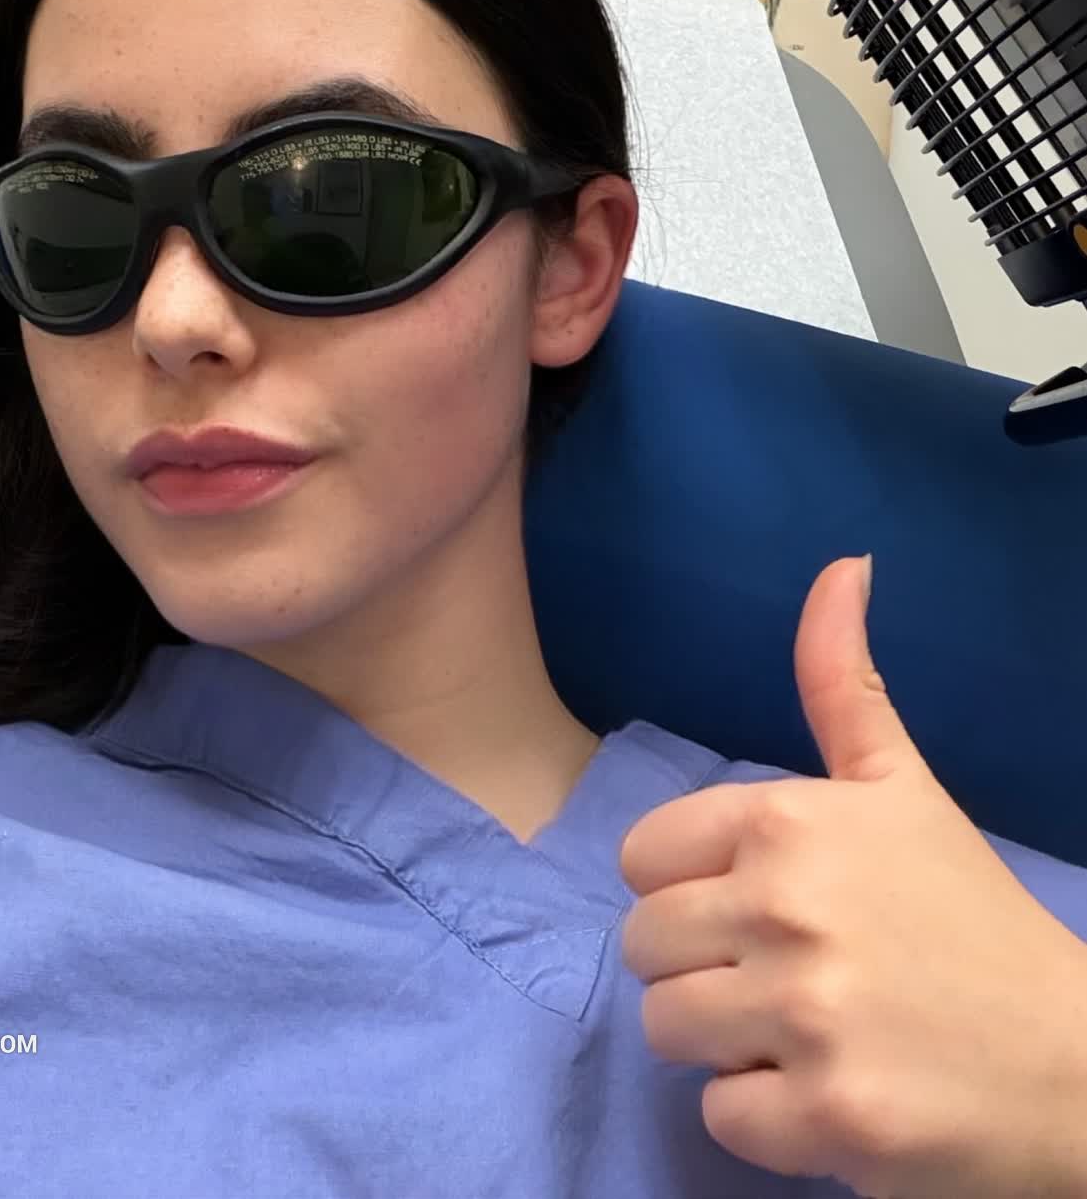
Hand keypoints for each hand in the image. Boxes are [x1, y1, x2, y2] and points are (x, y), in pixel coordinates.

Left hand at [620, 555, 1086, 1198]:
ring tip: (804, 1033)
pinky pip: (718, 1117)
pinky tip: (829, 1093)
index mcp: (788, 822)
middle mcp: (784, 907)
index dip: (690, 891)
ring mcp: (803, 1016)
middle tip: (786, 979)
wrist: (1078, 1064)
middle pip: (644, 945)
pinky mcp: (824, 1119)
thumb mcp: (905, 790)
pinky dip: (764, 1120)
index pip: (642, 858)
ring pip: (667, 1028)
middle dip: (702, 968)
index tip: (757, 909)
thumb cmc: (972, 920)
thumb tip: (841, 565)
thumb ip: (844, 684)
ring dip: (726, 1045)